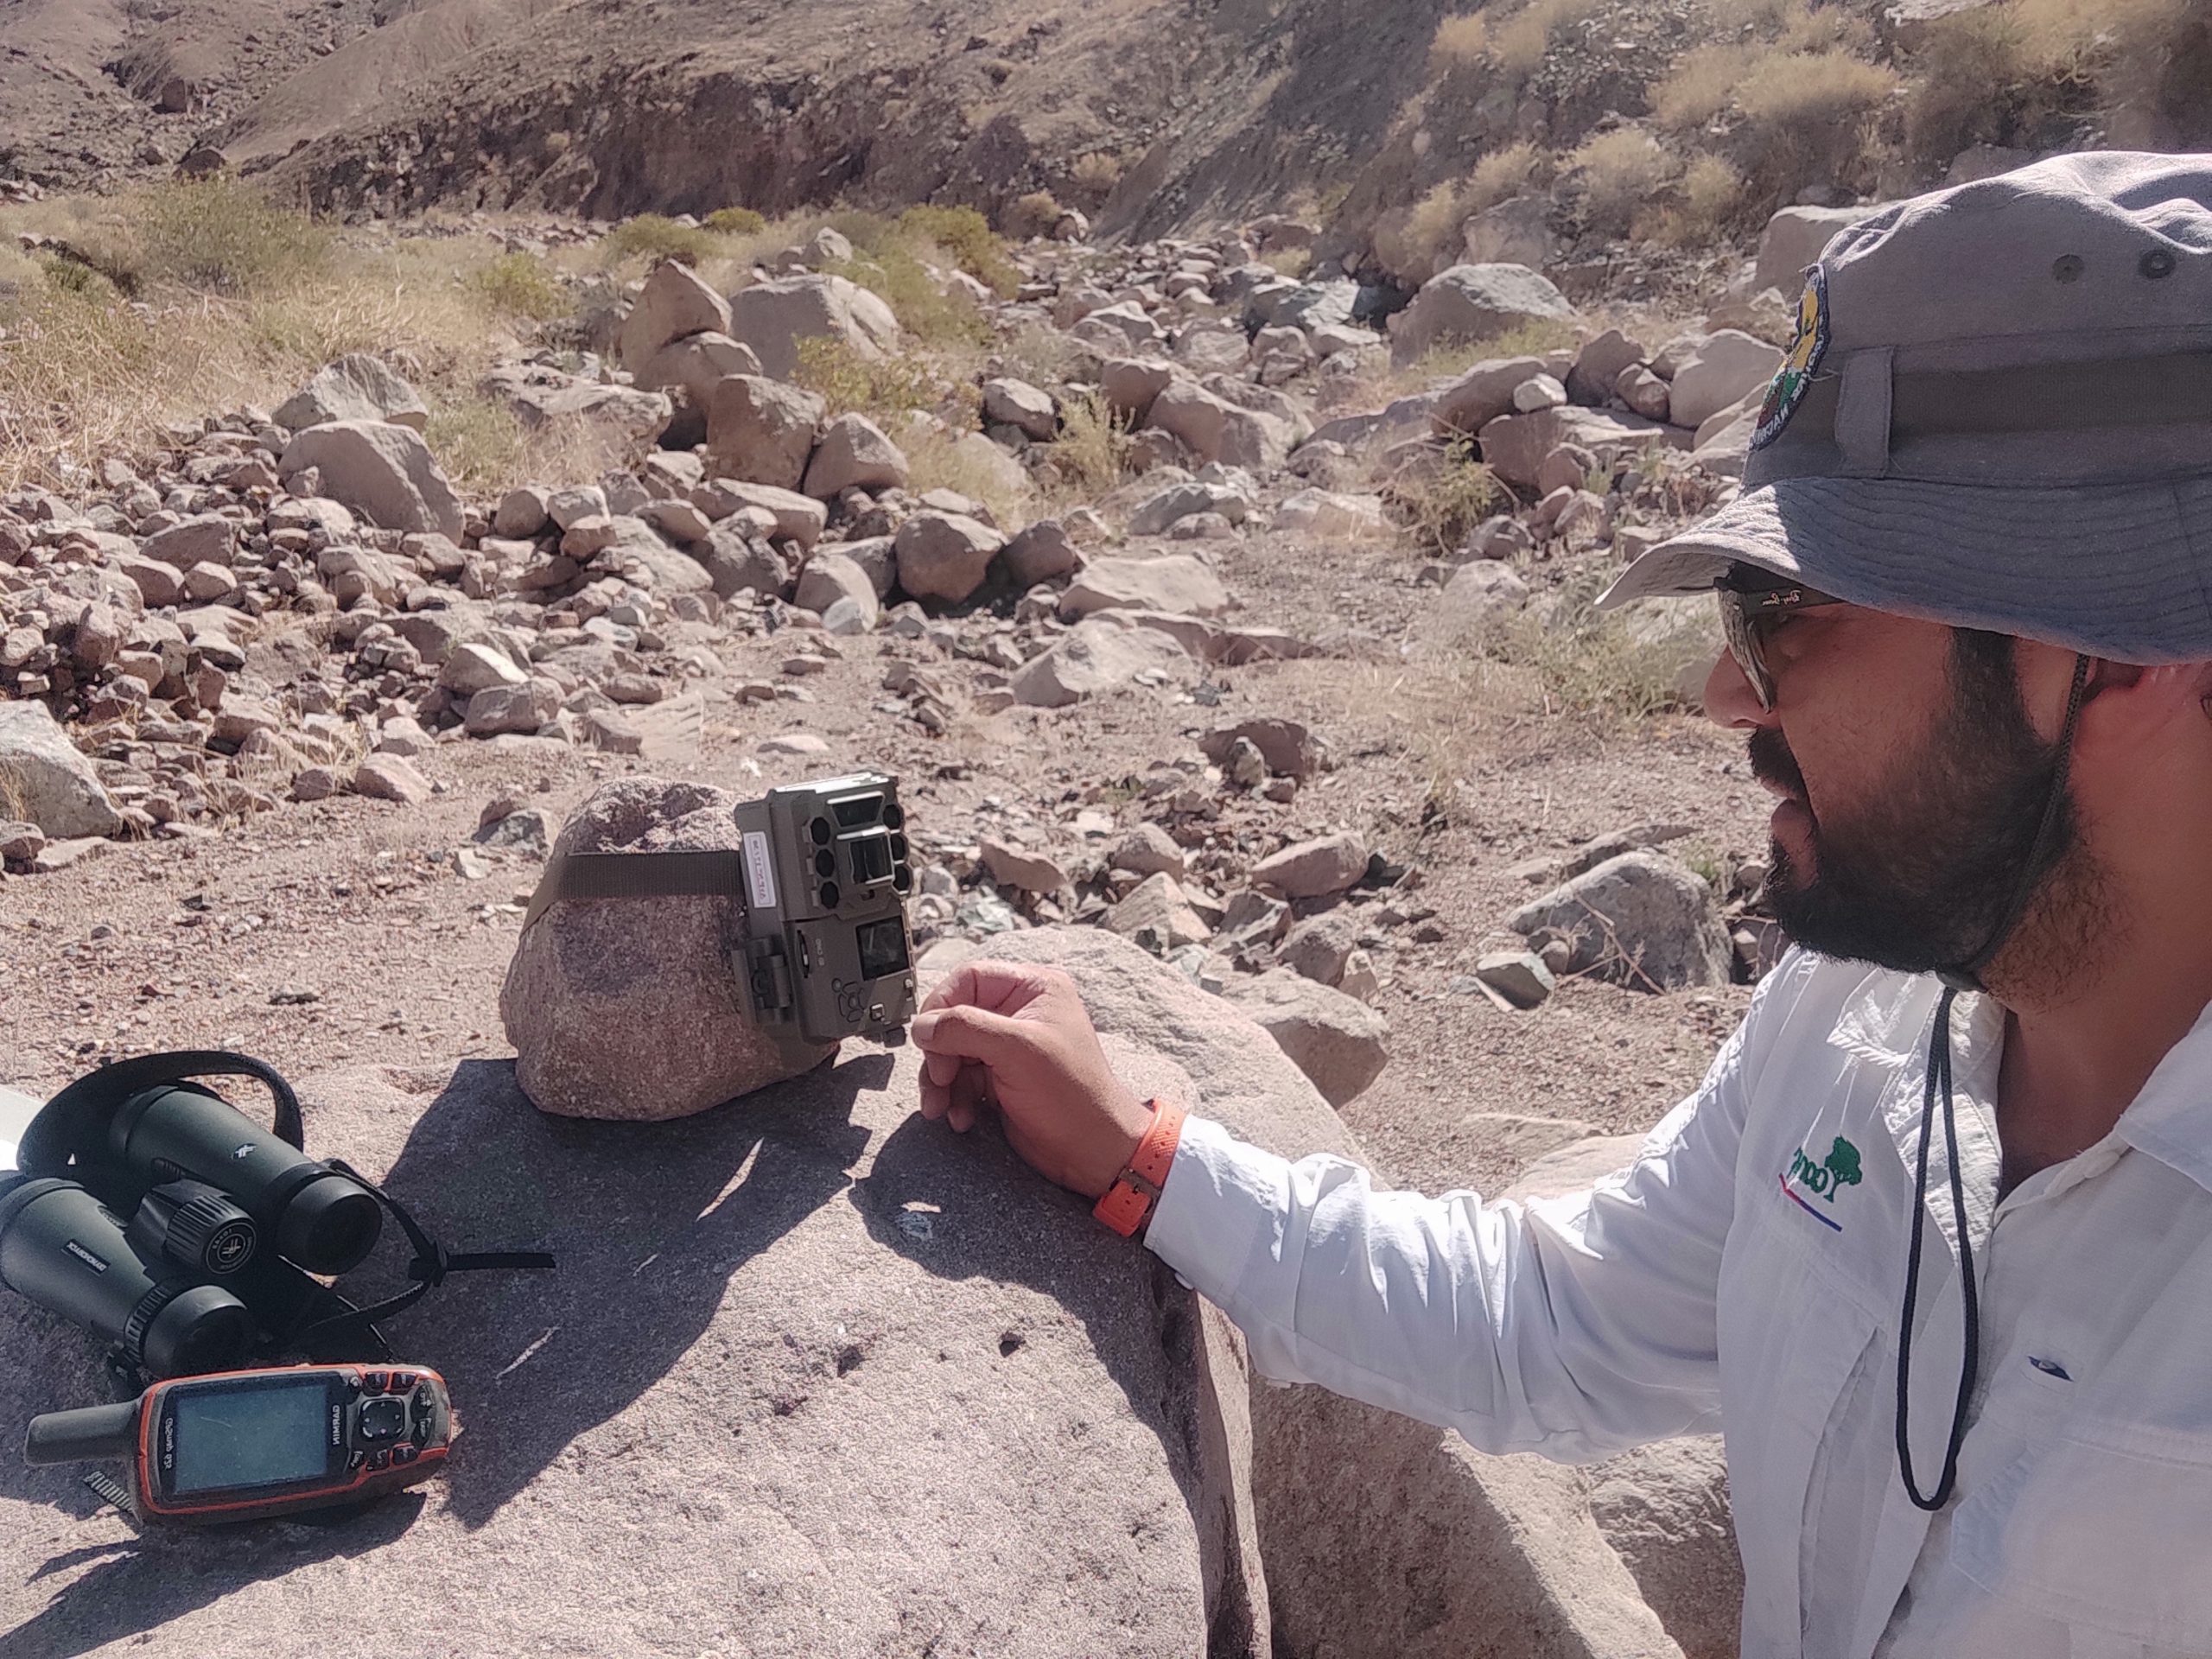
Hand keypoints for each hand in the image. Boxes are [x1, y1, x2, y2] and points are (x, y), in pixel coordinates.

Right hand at [909, 960, 1154, 1198]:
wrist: (1091, 1151)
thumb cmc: (1073, 1095)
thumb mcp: (1017, 1050)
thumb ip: (964, 1028)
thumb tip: (923, 1024)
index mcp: (1032, 990)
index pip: (969, 979)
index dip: (942, 1005)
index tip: (927, 1035)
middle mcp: (1019, 1013)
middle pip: (955, 1019)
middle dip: (939, 1053)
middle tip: (939, 1077)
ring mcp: (1008, 1048)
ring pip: (952, 1052)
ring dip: (941, 1081)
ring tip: (941, 1107)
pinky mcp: (1000, 1079)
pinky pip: (961, 1079)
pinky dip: (954, 1098)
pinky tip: (961, 1117)